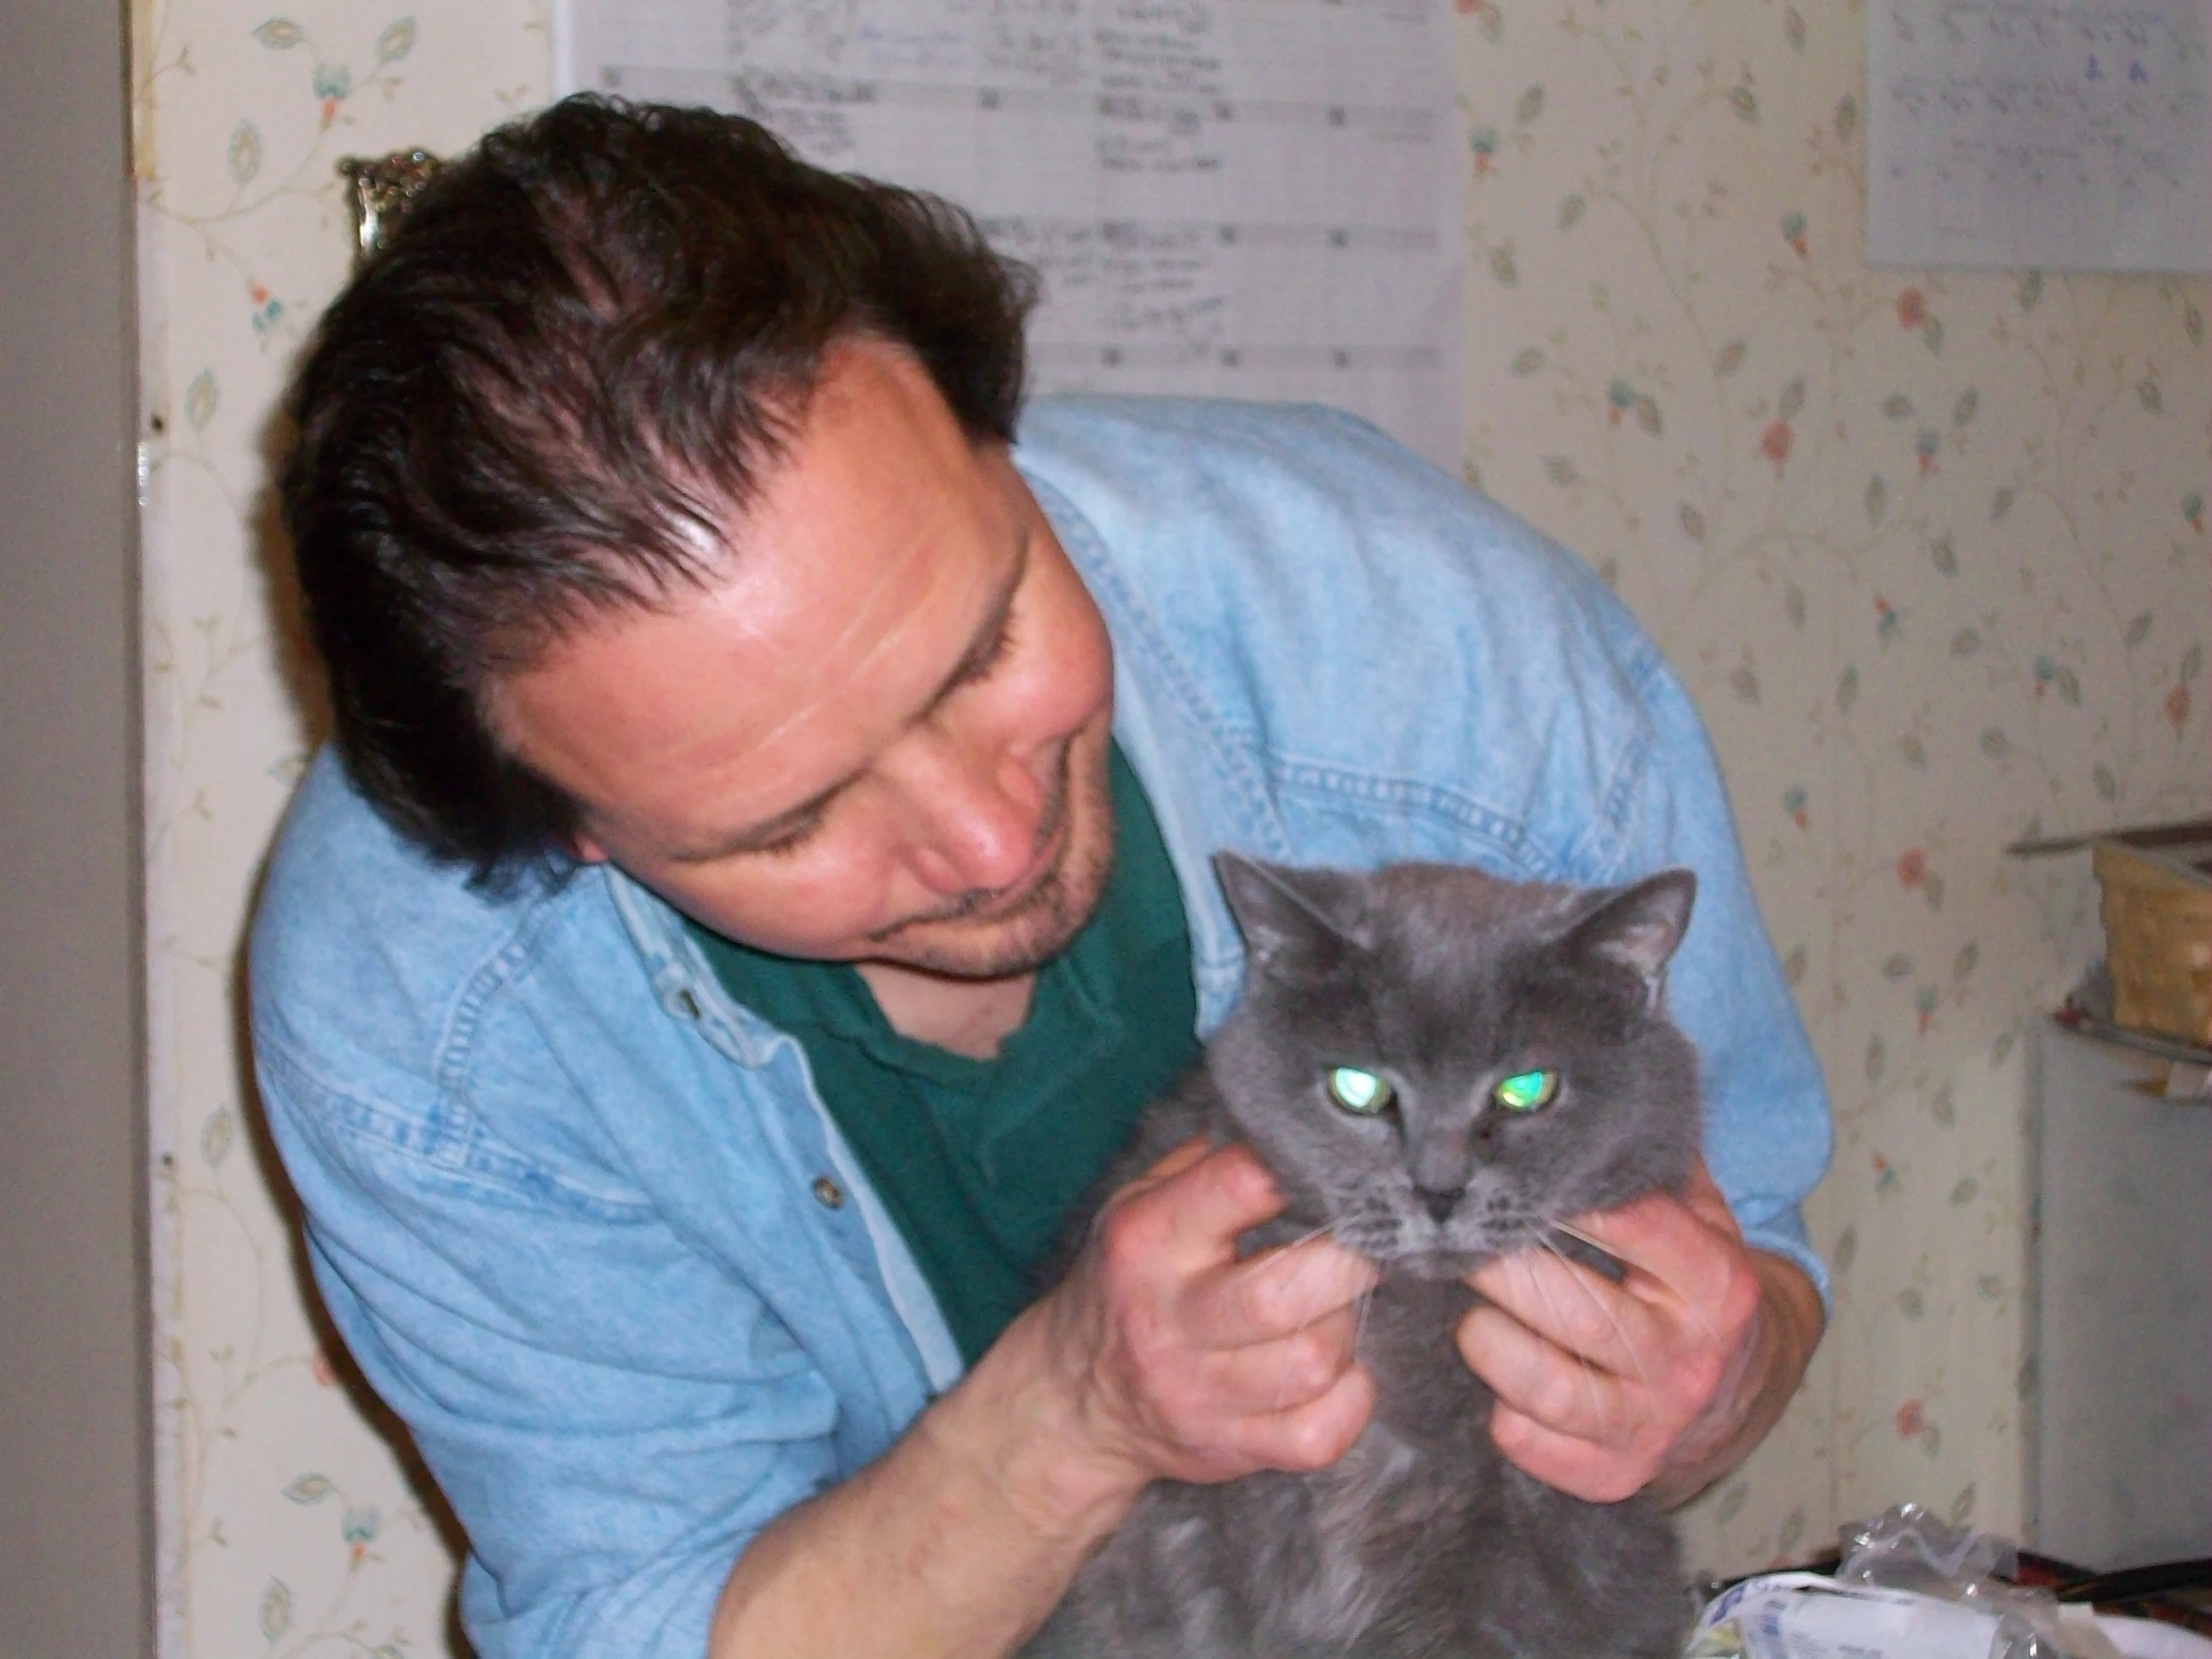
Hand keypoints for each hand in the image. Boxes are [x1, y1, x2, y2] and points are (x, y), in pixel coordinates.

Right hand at [1040, 1138, 1380, 1495]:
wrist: (1074, 1398)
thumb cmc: (1126, 1282)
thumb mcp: (1139, 1204)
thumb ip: (1209, 1164)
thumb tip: (1301, 1132)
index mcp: (1148, 1240)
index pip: (1241, 1185)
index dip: (1305, 1171)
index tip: (1336, 1173)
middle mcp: (1169, 1318)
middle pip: (1287, 1292)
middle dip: (1348, 1261)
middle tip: (1360, 1248)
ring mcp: (1198, 1393)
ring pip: (1314, 1361)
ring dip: (1346, 1329)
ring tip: (1336, 1309)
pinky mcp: (1229, 1448)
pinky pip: (1319, 1433)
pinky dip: (1350, 1399)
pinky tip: (1335, 1372)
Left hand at [1457, 1158, 1815, 1505]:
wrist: (1731, 1386)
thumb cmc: (1686, 1280)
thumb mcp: (1696, 1213)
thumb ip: (1647, 1162)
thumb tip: (1583, 1095)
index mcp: (1716, 1285)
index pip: (1637, 1229)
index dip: (1566, 1199)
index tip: (1510, 1177)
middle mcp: (1689, 1359)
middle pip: (1580, 1313)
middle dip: (1504, 1270)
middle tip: (1457, 1240)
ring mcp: (1654, 1422)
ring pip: (1552, 1387)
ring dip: (1491, 1344)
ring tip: (1468, 1312)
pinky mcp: (1616, 1472)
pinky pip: (1537, 1445)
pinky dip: (1502, 1412)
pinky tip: (1492, 1378)